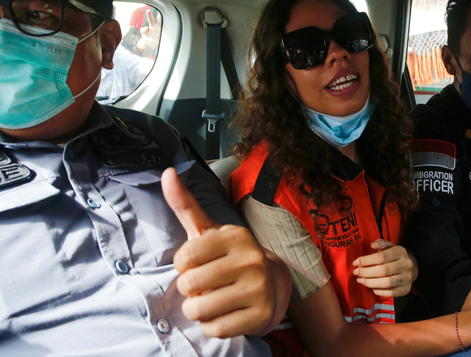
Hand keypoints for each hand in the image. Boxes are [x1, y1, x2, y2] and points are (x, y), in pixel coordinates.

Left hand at [161, 167, 275, 337]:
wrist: (272, 283)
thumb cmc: (228, 255)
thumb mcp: (208, 230)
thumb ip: (186, 204)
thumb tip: (167, 172)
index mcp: (235, 235)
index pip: (183, 258)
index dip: (184, 266)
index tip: (199, 263)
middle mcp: (251, 258)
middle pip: (189, 285)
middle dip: (189, 290)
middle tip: (206, 284)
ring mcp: (259, 288)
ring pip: (199, 310)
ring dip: (198, 310)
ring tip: (213, 299)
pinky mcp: (261, 315)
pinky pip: (215, 329)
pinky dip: (213, 326)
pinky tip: (226, 313)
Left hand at [352, 239, 416, 296]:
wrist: (412, 266)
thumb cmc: (396, 256)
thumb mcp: (390, 246)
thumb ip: (381, 244)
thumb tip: (373, 244)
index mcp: (400, 252)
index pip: (381, 257)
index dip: (366, 260)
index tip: (356, 263)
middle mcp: (405, 265)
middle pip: (383, 270)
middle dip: (366, 272)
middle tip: (356, 272)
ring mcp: (407, 278)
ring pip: (387, 283)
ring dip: (370, 283)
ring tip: (361, 280)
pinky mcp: (406, 289)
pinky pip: (391, 293)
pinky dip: (379, 291)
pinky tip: (372, 287)